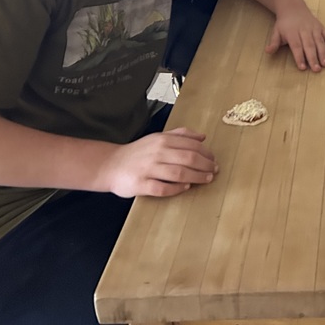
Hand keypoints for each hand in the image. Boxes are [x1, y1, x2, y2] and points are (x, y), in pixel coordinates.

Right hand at [101, 128, 216, 197]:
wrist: (110, 165)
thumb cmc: (138, 152)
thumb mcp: (158, 137)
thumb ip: (180, 135)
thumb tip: (202, 137)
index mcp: (162, 140)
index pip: (191, 145)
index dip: (206, 153)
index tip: (214, 160)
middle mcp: (157, 152)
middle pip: (188, 158)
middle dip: (205, 165)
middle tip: (214, 171)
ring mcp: (148, 169)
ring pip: (179, 173)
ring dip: (196, 177)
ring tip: (206, 179)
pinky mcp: (141, 184)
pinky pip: (163, 188)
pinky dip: (176, 189)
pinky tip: (185, 188)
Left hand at [265, 7, 324, 71]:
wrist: (293, 8)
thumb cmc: (284, 23)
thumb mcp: (276, 32)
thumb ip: (273, 43)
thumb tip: (268, 51)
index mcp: (292, 32)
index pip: (296, 46)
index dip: (299, 57)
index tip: (302, 68)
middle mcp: (304, 30)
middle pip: (309, 45)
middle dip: (313, 58)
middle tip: (316, 70)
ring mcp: (314, 28)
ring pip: (319, 41)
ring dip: (323, 53)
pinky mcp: (321, 27)